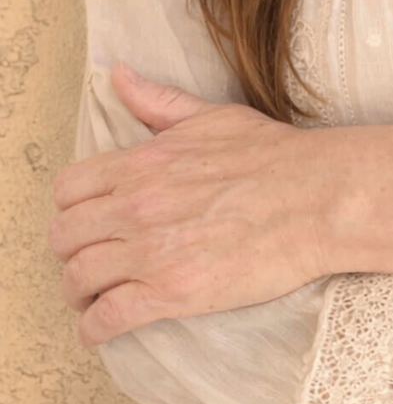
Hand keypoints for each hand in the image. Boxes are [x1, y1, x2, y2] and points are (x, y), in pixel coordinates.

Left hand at [49, 63, 328, 346]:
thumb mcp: (211, 116)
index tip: (87, 221)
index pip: (69, 190)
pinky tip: (103, 327)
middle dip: (71, 251)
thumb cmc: (273, 156)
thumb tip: (118, 75)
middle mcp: (137, 206)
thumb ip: (158, 102)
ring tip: (94, 296)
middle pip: (64, 237)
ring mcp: (151, 251)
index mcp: (144, 162)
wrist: (318, 197)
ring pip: (77, 278)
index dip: (71, 209)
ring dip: (78, 292)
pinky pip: (106, 319)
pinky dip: (94, 328)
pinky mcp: (171, 293)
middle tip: (90, 260)